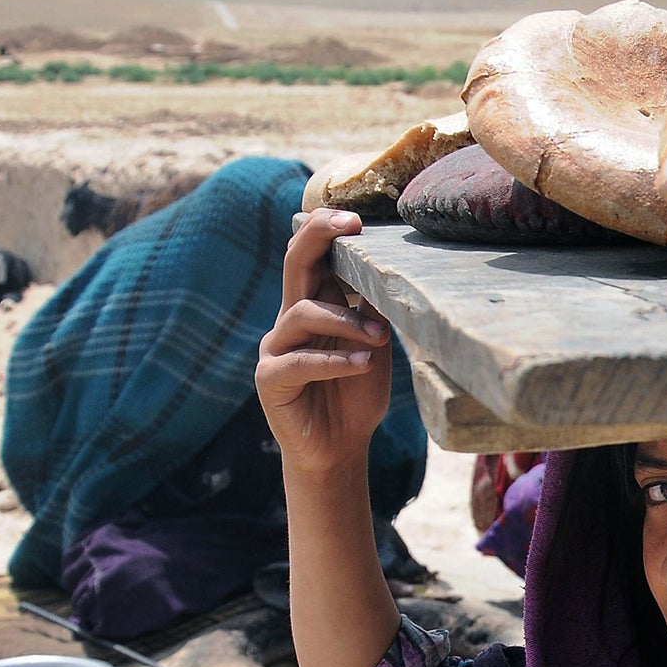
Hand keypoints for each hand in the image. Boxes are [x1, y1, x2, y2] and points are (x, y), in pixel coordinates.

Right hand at [256, 210, 393, 476]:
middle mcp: (290, 320)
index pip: (311, 256)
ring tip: (380, 335)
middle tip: (350, 225)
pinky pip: (300, 361)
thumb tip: (396, 269)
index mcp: (313, 305)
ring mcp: (276, 349)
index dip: (326, 230)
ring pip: (301, 313)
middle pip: (294, 264)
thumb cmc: (356, 393)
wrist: (338, 448)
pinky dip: (335, 361)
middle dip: (319, 237)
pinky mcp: (270, 380)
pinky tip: (362, 364)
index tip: (357, 217)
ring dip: (346, 320)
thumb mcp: (372, 344)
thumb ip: (373, 309)